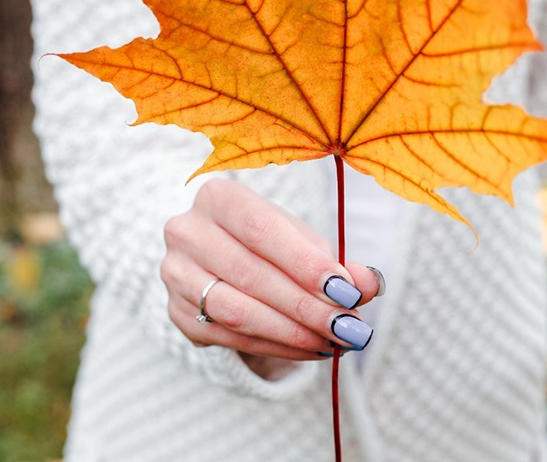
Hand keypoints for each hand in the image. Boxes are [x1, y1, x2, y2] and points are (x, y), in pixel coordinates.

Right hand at [161, 179, 381, 377]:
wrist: (219, 261)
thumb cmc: (268, 243)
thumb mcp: (302, 241)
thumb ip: (335, 261)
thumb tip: (369, 284)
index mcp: (219, 197)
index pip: (261, 230)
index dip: (304, 263)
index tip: (346, 291)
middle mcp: (187, 231)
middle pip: (250, 273)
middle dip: (306, 306)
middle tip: (349, 328)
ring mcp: (176, 274)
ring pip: (236, 310)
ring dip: (291, 332)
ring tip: (333, 342)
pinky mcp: (177, 313)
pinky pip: (229, 336)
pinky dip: (275, 347)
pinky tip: (310, 349)